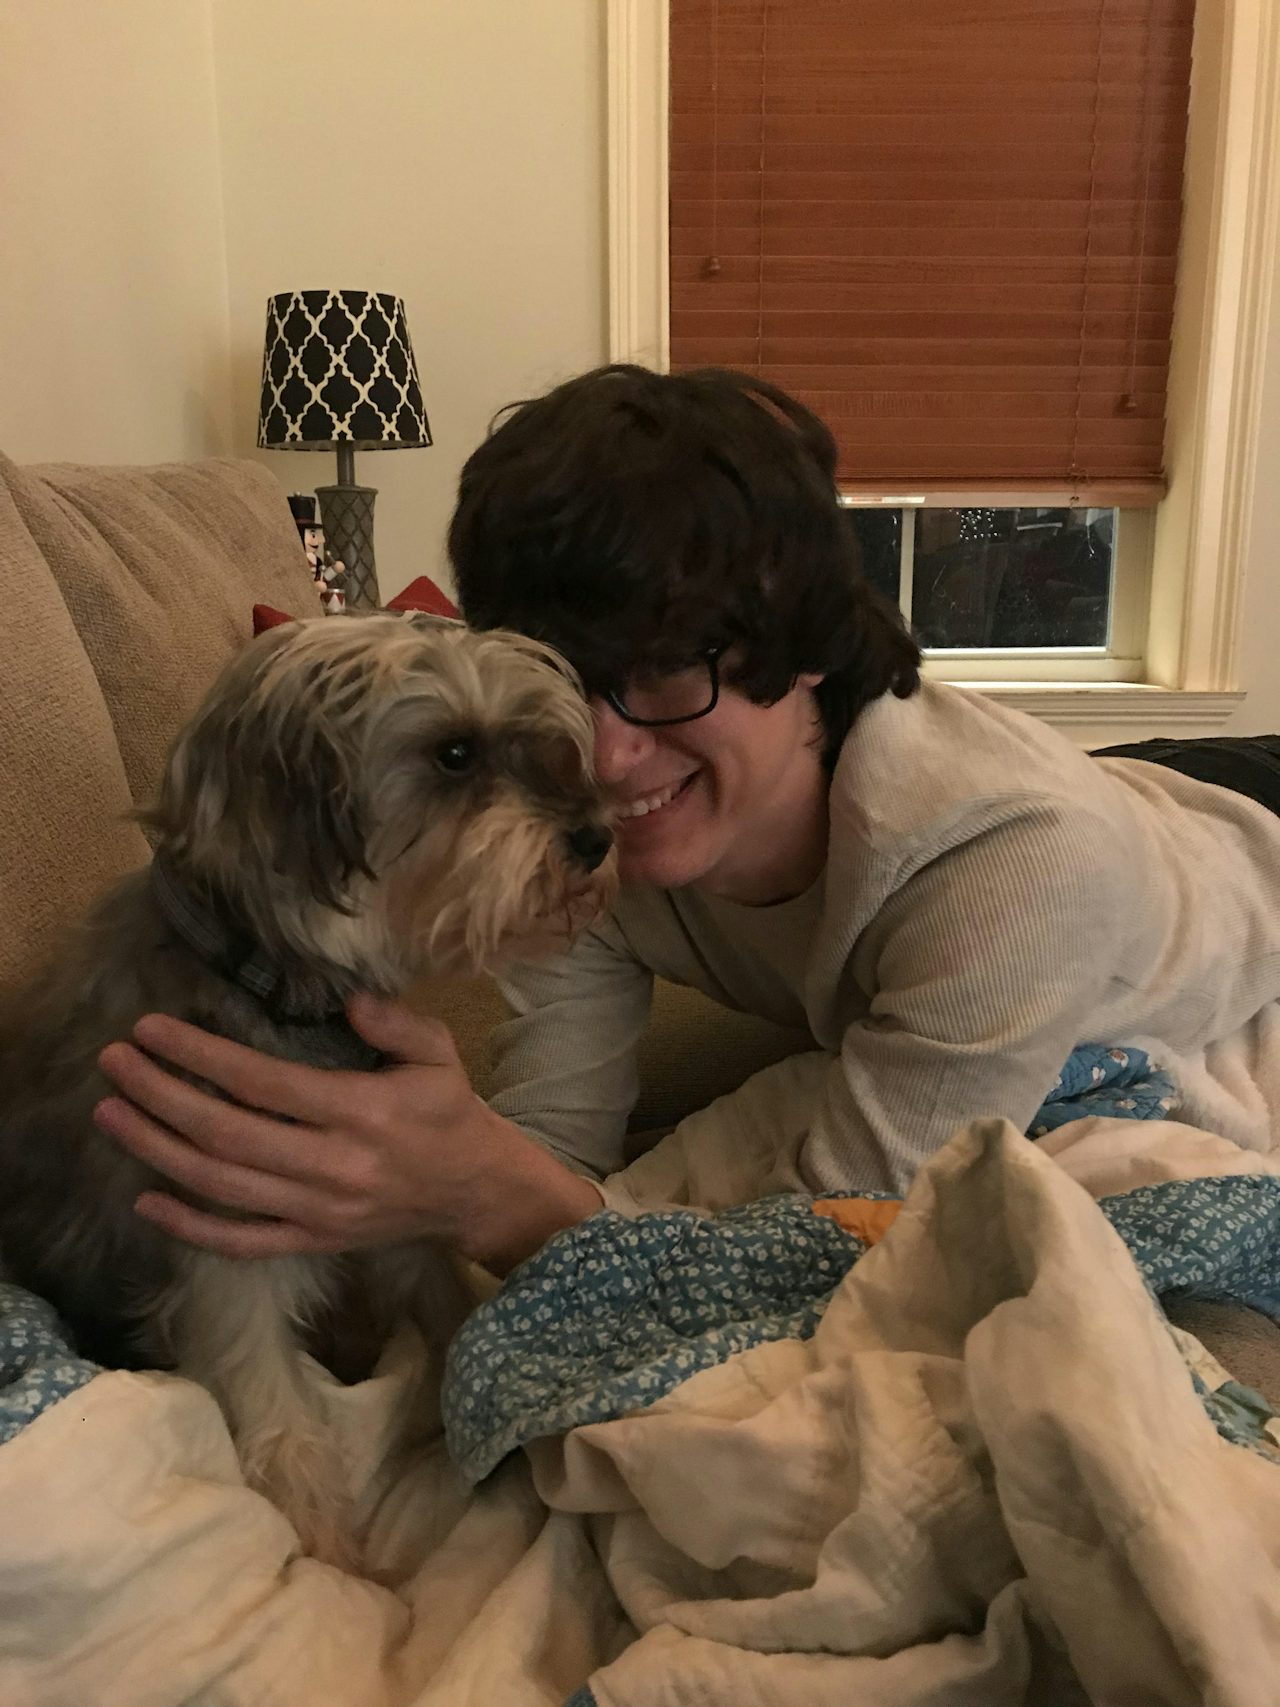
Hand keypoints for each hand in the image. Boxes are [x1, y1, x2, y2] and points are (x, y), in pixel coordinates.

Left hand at [94, 994, 602, 1272]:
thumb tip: (346, 999)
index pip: (263, 1083)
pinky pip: (241, 1241)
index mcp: (361, 1112)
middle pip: (226, 1134)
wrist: (477, 1192)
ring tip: (110, 1114)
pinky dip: (189, 1225)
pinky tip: (145, 1199)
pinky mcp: (313, 1240)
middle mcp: (332, 1165)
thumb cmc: (452, 1113)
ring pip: (221, 1185)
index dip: (201, 1056)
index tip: (152, 1029)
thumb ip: (395, 1022)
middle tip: (113, 1062)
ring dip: (157, 1149)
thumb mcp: (439, 1053)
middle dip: (160, 1095)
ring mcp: (318, 1210)